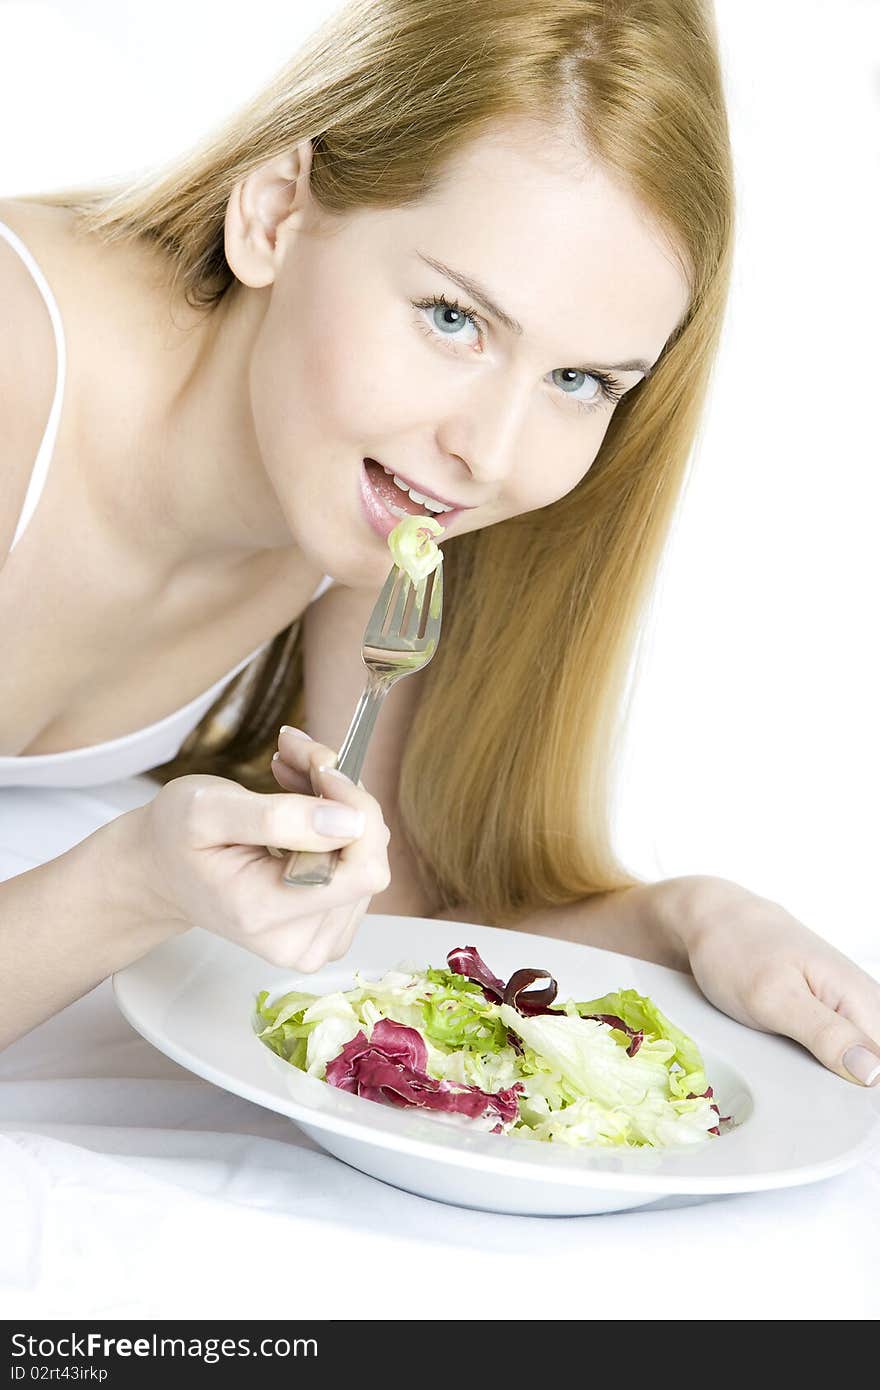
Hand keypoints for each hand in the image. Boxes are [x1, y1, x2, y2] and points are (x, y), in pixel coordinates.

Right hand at [140, 731, 390, 972]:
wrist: (162, 870)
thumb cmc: (176, 837)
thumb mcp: (207, 810)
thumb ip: (277, 817)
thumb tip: (351, 823)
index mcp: (265, 914)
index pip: (363, 870)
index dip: (356, 809)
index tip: (321, 767)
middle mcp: (299, 943)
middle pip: (370, 859)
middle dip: (341, 796)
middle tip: (296, 757)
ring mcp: (318, 941)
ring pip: (368, 855)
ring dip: (337, 805)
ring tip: (287, 780)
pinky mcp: (330, 929)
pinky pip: (359, 866)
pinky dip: (337, 826)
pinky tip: (301, 808)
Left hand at [677, 878, 879, 1086]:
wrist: (711, 919)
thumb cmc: (737, 950)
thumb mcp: (775, 998)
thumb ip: (826, 1035)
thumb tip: (873, 1073)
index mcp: (862, 999)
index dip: (860, 1093)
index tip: (835, 1107)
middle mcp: (862, 1003)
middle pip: (871, 1070)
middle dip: (841, 1087)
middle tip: (798, 1077)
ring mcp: (844, 1008)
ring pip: (852, 1064)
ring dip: (825, 1078)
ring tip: (787, 1061)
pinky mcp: (825, 1015)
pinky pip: (832, 1052)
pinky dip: (811, 1063)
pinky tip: (789, 1060)